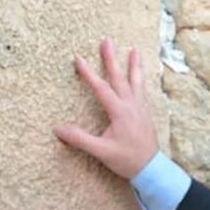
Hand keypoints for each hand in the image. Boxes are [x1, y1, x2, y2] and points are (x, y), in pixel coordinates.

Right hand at [53, 38, 158, 178]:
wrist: (151, 168)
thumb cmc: (127, 160)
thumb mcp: (101, 151)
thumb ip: (80, 139)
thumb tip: (58, 129)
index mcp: (120, 112)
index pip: (101, 88)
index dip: (88, 73)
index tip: (78, 58)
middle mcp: (132, 106)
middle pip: (119, 78)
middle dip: (111, 58)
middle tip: (107, 40)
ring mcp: (140, 108)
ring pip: (136, 81)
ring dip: (134, 65)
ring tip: (135, 50)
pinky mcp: (145, 113)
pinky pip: (143, 91)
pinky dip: (141, 79)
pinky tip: (141, 76)